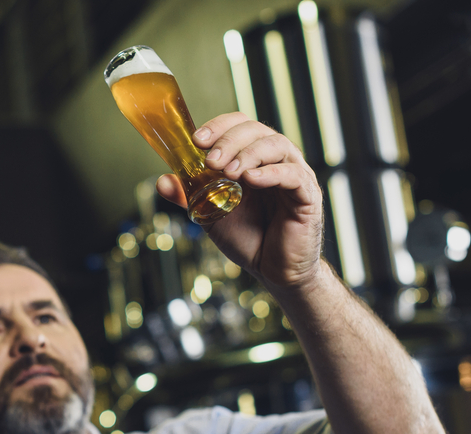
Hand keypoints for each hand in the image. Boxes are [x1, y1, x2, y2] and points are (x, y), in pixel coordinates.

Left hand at [156, 112, 323, 289]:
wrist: (273, 270)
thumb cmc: (248, 237)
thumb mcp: (211, 214)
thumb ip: (190, 195)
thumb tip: (163, 181)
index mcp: (252, 158)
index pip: (239, 125)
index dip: (219, 126)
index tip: (197, 139)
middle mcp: (275, 161)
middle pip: (257, 130)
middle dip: (229, 140)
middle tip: (210, 160)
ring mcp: (294, 174)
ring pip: (276, 145)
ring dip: (248, 154)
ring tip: (229, 172)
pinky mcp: (307, 195)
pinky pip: (293, 175)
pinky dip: (271, 173)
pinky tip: (252, 180)